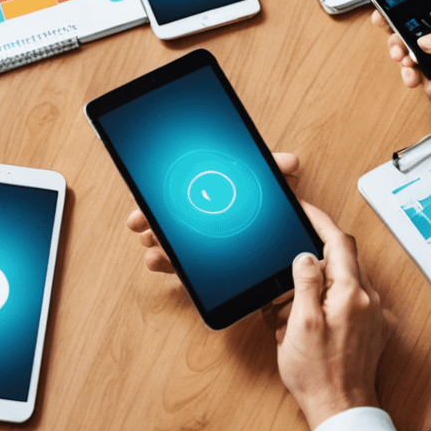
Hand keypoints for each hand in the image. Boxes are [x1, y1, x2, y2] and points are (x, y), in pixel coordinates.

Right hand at [129, 152, 299, 274]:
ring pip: (169, 238)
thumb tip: (291, 162)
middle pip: (170, 213)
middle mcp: (199, 215)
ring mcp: (197, 242)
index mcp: (213, 192)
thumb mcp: (267, 188)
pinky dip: (166, 262)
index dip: (162, 189)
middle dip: (150, 216)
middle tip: (138, 219)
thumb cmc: (266, 210)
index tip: (143, 192)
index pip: (183, 186)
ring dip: (155, 238)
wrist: (275, 255)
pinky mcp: (201, 267)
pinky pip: (180, 264)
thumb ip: (273, 173)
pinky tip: (155, 260)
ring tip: (148, 240)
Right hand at [269, 203, 389, 429]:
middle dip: (314, 257)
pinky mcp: (371, 330)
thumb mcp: (300, 324)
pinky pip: (349, 300)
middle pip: (342, 259)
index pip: (338, 241)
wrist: (341, 412)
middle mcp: (368, 300)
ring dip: (319, 282)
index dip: (319, 220)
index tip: (304, 208)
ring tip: (293, 305)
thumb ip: (305, 283)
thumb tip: (304, 256)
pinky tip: (310, 319)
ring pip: (344, 280)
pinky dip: (328, 299)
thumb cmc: (318, 374)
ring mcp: (372, 316)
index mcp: (352, 293)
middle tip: (289, 268)